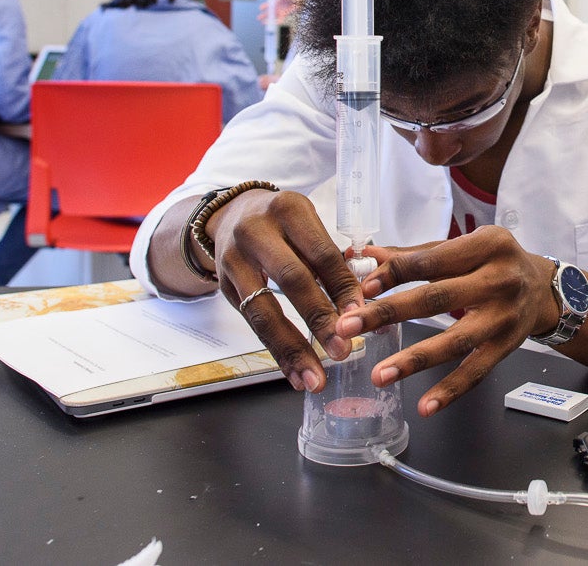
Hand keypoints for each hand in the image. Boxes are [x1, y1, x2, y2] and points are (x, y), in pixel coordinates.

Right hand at [209, 189, 363, 392]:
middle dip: (319, 318)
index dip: (341, 286)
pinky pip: (253, 324)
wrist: (229, 214)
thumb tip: (363, 304)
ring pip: (265, 310)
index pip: (321, 253)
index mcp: (288, 211)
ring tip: (314, 377)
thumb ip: (330, 260)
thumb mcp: (305, 224)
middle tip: (343, 349)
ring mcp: (235, 260)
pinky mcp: (225, 286)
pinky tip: (293, 372)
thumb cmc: (280, 223)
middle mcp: (257, 232)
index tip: (360, 315)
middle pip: (292, 280)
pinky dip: (276, 352)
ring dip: (293, 348)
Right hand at [257, 0, 300, 23]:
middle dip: (263, 15)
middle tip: (258, 18)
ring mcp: (279, 12)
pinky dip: (275, 22)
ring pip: (272, 17)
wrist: (297, 2)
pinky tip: (272, 23)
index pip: (267, 6)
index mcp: (274, 3)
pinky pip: (279, 20)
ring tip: (263, 23)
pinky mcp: (284, 15)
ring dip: (267, 20)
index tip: (260, 8)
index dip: (264, 7)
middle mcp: (276, 8)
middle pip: (268, 13)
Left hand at [333, 225, 559, 416]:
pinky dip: (450, 391)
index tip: (363, 288)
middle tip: (349, 327)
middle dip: (389, 314)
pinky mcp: (508, 346)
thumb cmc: (495, 262)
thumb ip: (419, 254)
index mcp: (488, 244)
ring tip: (380, 374)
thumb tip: (369, 255)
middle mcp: (500, 279)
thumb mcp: (466, 246)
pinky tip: (425, 406)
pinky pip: (476, 372)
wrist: (545, 289)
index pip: (432, 260)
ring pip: (455, 341)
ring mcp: (505, 316)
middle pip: (437, 299)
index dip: (395, 274)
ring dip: (414, 359)